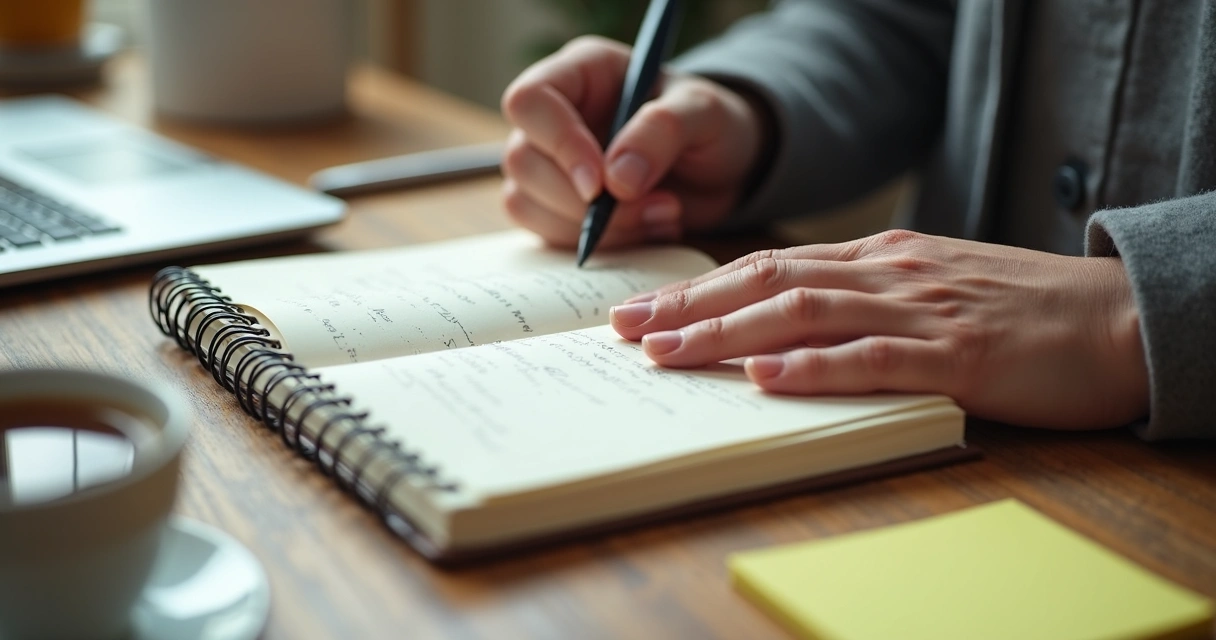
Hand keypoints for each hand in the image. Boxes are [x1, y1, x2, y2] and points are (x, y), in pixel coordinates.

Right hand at [500, 36, 767, 248]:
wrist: (721, 168)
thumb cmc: (710, 123)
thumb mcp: (704, 112)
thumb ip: (662, 131)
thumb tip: (616, 179)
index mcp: (581, 72)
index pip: (530, 101)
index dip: (558, 144)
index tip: (600, 184)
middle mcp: (554, 115)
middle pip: (522, 161)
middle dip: (583, 202)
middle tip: (656, 206)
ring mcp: (549, 163)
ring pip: (526, 204)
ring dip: (597, 229)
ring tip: (663, 217)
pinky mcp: (556, 206)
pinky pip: (548, 235)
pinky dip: (601, 245)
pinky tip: (648, 232)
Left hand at [609, 230, 1149, 429]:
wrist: (1117, 316)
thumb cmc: (1020, 309)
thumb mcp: (930, 288)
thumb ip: (864, 301)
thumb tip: (785, 331)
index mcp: (878, 258)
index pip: (768, 264)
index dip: (699, 287)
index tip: (644, 307)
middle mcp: (887, 274)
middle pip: (768, 280)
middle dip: (689, 305)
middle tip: (625, 328)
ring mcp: (921, 310)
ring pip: (804, 311)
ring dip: (727, 333)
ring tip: (668, 352)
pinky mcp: (958, 354)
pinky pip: (874, 358)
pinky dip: (814, 366)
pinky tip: (766, 377)